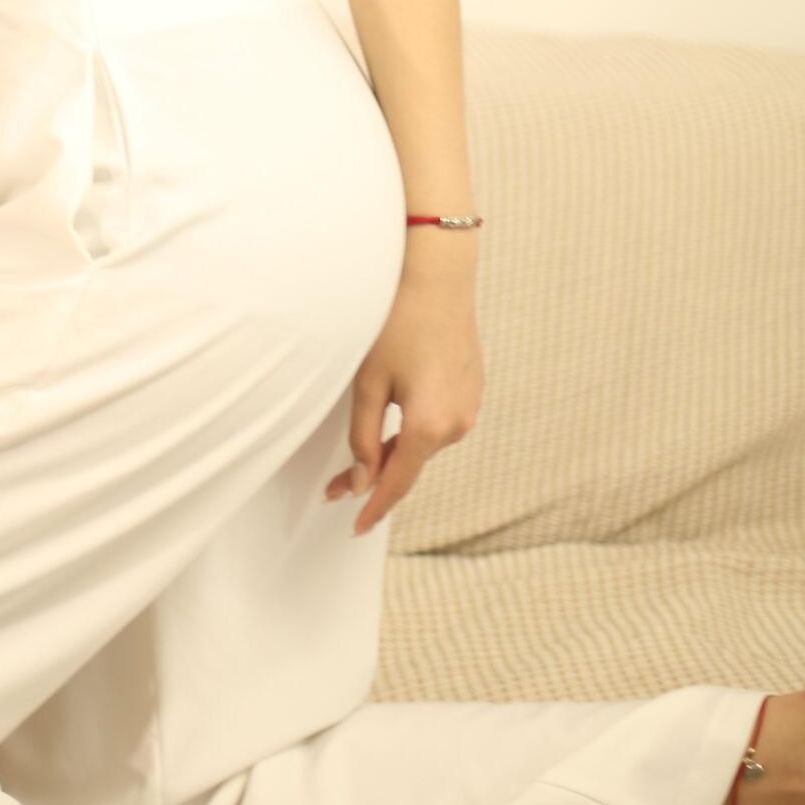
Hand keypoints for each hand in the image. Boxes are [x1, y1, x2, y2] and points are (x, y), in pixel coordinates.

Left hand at [322, 274, 484, 537]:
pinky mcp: (473, 390)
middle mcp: (457, 424)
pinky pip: (438, 422)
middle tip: (332, 487)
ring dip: (394, 450)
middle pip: (408, 464)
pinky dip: (413, 428)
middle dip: (373, 476)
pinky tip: (393, 415)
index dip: (373, 508)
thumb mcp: (369, 382)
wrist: (438, 275)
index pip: (397, 482)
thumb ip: (363, 436)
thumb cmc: (395, 322)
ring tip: (357, 451)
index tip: (353, 529)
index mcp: (429, 427)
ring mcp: (470, 407)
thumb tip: (361, 479)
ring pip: (423, 443)